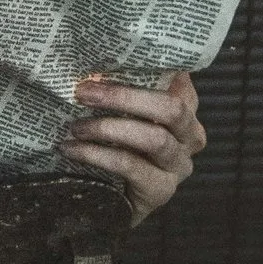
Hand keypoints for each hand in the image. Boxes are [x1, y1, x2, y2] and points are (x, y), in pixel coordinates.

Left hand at [60, 71, 203, 226]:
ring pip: (153, 139)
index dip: (153, 68)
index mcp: (186, 109)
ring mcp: (178, 165)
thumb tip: (94, 66)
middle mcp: (190, 136)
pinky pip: (130, 166)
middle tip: (84, 92)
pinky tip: (72, 150)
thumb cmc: (121, 148)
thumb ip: (123, 93)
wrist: (117, 203)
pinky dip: (97, 155)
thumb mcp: (125, 116)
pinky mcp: (161, 190)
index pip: (179, 81)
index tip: (114, 59)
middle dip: (125, 97)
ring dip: (109, 128)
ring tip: (76, 126)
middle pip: (171, 109)